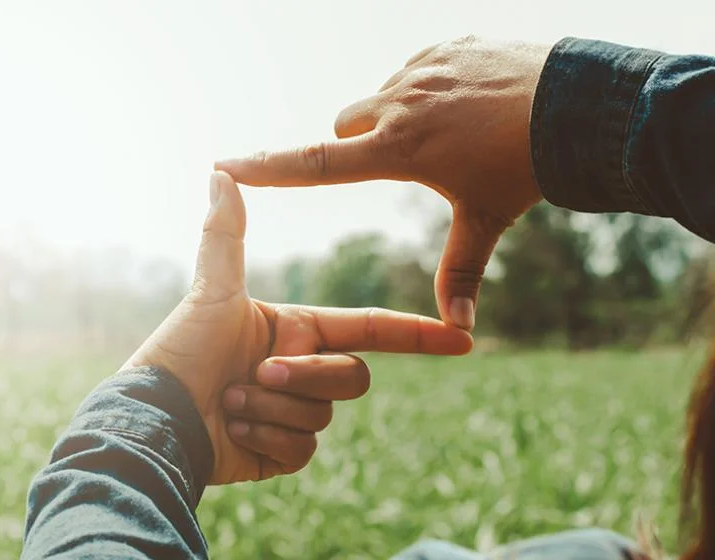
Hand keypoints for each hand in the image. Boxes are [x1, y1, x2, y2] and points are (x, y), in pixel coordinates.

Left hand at [123, 171, 472, 484]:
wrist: (155, 420)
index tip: (462, 339)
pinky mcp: (281, 452)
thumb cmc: (180, 351)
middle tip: (258, 374)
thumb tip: (219, 170)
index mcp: (295, 329)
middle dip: (308, 375)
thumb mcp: (210, 292)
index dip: (416, 334)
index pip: (369, 328)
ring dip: (272, 408)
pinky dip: (266, 440)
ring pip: (323, 415)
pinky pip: (303, 449)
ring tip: (229, 402)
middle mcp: (299, 368)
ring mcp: (293, 412)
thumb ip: (225, 234)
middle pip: (352, 376)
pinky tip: (232, 431)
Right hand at [215, 36, 553, 330]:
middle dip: (358, 142)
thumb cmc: (525, 166)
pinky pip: (417, 68)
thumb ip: (462, 273)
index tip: (225, 163)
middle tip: (403, 158)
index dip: (267, 167)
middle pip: (346, 123)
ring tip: (450, 131)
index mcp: (397, 147)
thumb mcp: (486, 219)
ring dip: (397, 114)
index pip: (317, 161)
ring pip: (382, 95)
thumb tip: (459, 332)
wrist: (577, 102)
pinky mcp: (446, 45)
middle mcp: (398, 102)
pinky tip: (469, 103)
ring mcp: (422, 68)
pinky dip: (429, 88)